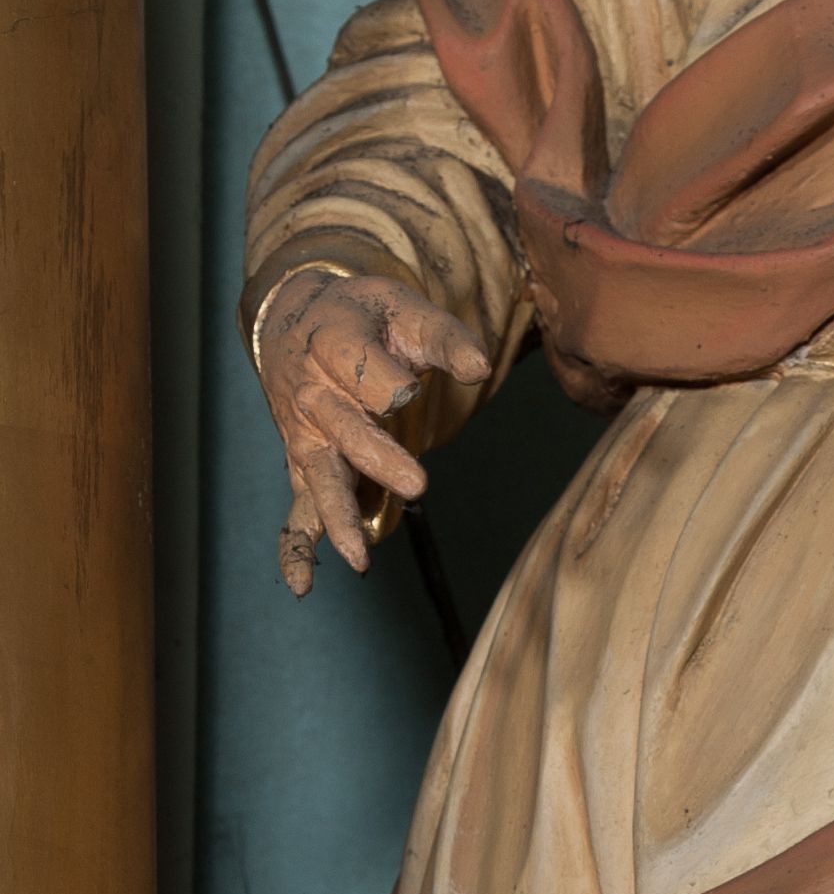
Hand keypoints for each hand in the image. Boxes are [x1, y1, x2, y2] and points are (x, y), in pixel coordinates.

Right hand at [253, 265, 489, 594]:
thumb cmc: (359, 316)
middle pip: (348, 433)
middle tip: (418, 486)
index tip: (408, 385)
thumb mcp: (401, 308)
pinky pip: (295, 513)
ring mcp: (307, 437)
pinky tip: (303, 585)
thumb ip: (443, 337)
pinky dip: (295, 550)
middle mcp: (314, 396)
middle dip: (380, 460)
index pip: (371, 377)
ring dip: (340, 519)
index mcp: (334, 345)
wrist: (294, 319)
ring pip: (322, 480)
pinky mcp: (303, 467)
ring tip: (360, 559)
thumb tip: (478, 369)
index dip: (395, 384)